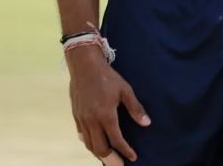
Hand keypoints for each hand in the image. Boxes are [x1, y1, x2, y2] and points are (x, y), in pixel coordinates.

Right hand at [67, 47, 150, 162]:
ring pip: (88, 144)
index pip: (116, 140)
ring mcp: (81, 119)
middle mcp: (92, 121)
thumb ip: (135, 108)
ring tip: (108, 158)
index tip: (133, 157)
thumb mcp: (125, 90)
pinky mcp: (76, 116)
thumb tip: (146, 124)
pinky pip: (82, 136)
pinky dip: (89, 143)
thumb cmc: (108, 77)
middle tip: (119, 165)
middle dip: (110, 159)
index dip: (125, 150)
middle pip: (99, 148)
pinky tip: (95, 144)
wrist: (84, 67)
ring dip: (99, 153)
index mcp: (106, 115)